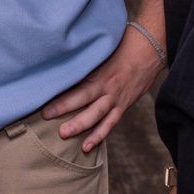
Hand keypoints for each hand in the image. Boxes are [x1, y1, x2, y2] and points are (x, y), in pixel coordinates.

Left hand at [40, 28, 163, 152]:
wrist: (149, 52)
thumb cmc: (124, 47)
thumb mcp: (103, 52)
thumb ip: (86, 62)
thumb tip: (63, 66)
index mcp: (100, 73)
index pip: (77, 83)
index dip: (61, 91)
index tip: (43, 97)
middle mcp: (107, 87)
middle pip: (84, 99)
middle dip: (64, 108)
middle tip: (46, 115)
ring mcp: (116, 99)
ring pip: (97, 115)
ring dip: (81, 126)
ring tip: (64, 134)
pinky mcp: (123, 106)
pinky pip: (110, 123)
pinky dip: (99, 135)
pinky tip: (87, 146)